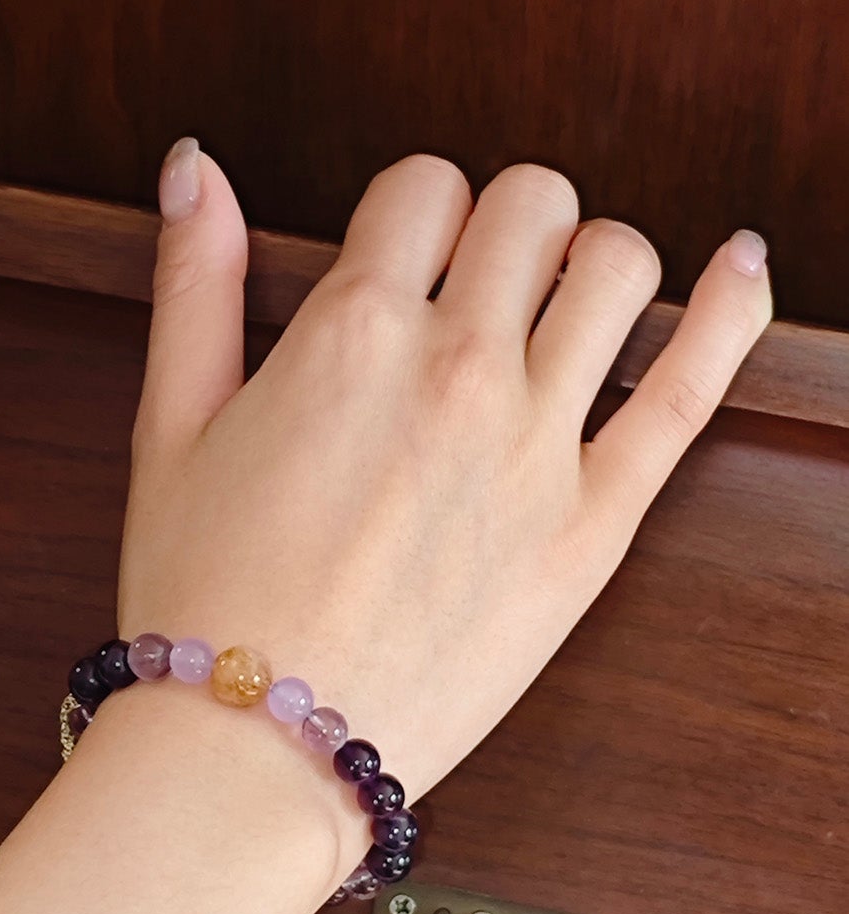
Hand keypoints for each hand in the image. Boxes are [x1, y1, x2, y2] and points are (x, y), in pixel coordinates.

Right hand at [119, 143, 770, 857]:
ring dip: (591, 257)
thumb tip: (196, 165)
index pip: (423, 185)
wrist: (259, 748)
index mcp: (351, 334)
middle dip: (501, 221)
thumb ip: (193, 283)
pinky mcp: (596, 524)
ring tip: (564, 297)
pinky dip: (730, 307)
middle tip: (477, 278)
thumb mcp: (172, 425)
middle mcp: (458, 369)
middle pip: (529, 203)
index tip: (403, 251)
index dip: (411, 207)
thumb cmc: (206, 597)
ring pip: (618, 264)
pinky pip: (690, 387)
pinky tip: (740, 265)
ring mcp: (539, 444)